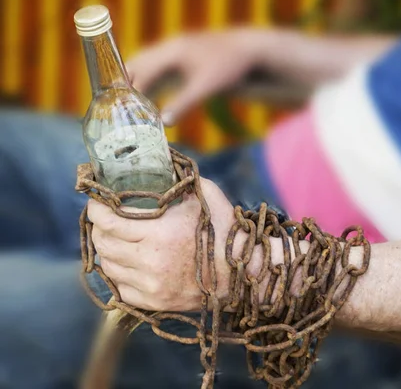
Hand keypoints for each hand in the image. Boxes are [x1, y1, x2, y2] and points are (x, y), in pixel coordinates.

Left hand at [88, 178, 234, 311]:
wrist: (242, 273)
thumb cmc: (225, 231)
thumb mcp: (205, 194)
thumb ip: (180, 178)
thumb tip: (162, 160)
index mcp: (160, 233)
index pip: (109, 221)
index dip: (96, 210)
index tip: (96, 203)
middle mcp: (151, 261)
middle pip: (103, 244)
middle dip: (99, 228)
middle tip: (104, 220)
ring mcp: (151, 285)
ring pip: (108, 266)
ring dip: (107, 251)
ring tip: (115, 240)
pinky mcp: (154, 302)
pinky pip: (119, 288)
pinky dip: (118, 274)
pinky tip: (127, 263)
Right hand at [126, 29, 266, 124]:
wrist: (250, 51)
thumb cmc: (229, 68)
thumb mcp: (207, 88)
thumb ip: (184, 104)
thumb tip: (164, 123)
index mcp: (171, 52)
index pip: (140, 71)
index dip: (128, 91)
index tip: (118, 110)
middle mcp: (169, 48)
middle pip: (137, 65)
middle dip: (125, 86)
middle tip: (115, 110)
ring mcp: (175, 52)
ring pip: (146, 67)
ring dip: (137, 85)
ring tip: (127, 110)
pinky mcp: (183, 59)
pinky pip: (159, 71)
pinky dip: (151, 85)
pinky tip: (149, 103)